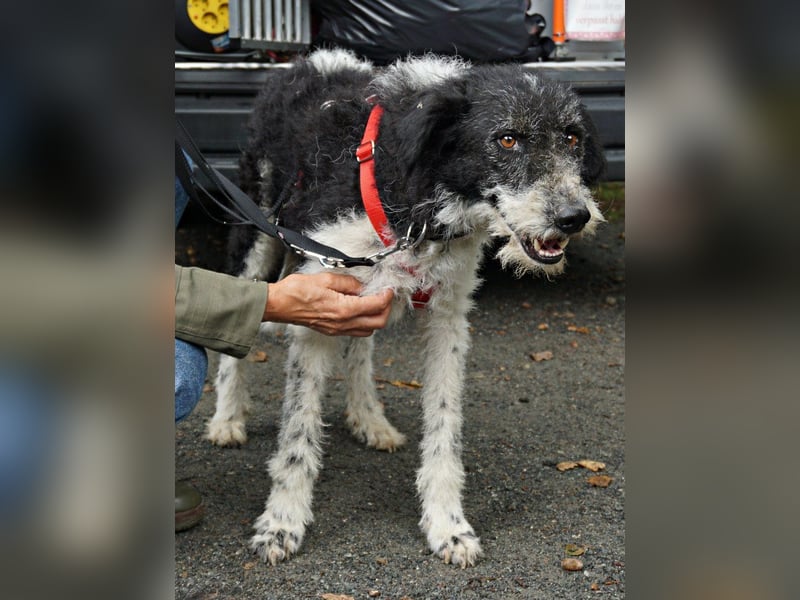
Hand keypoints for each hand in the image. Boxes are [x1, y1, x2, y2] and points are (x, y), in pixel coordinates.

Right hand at [263, 272, 392, 336]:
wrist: (278, 305)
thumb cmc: (297, 291)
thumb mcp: (326, 278)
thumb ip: (348, 282)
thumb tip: (361, 286)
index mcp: (344, 309)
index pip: (376, 306)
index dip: (387, 296)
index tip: (388, 288)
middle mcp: (343, 324)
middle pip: (378, 323)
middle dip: (386, 309)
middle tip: (385, 295)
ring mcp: (337, 330)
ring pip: (369, 330)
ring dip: (376, 317)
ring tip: (374, 302)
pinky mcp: (331, 331)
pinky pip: (356, 331)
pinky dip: (364, 322)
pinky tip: (360, 308)